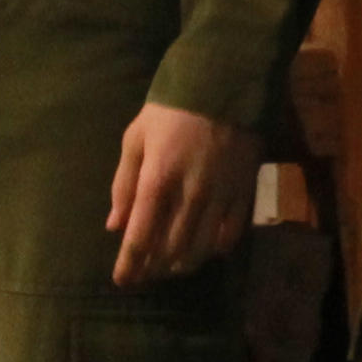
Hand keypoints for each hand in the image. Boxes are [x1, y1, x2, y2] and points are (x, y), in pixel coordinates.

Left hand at [107, 103, 259, 285]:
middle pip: (171, 250)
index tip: (122, 281)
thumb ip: (124, 184)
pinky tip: (206, 249)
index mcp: (157, 179)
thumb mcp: (136, 137)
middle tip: (145, 272)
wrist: (225, 81)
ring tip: (172, 266)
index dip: (130, 265)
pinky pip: (231, 235)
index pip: (140, 237)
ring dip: (183, 264)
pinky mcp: (245, 191)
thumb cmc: (171, 108)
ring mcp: (221, 195)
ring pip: (201, 248)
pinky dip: (216, 249)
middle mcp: (190, 194)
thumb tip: (115, 226)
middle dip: (154, 268)